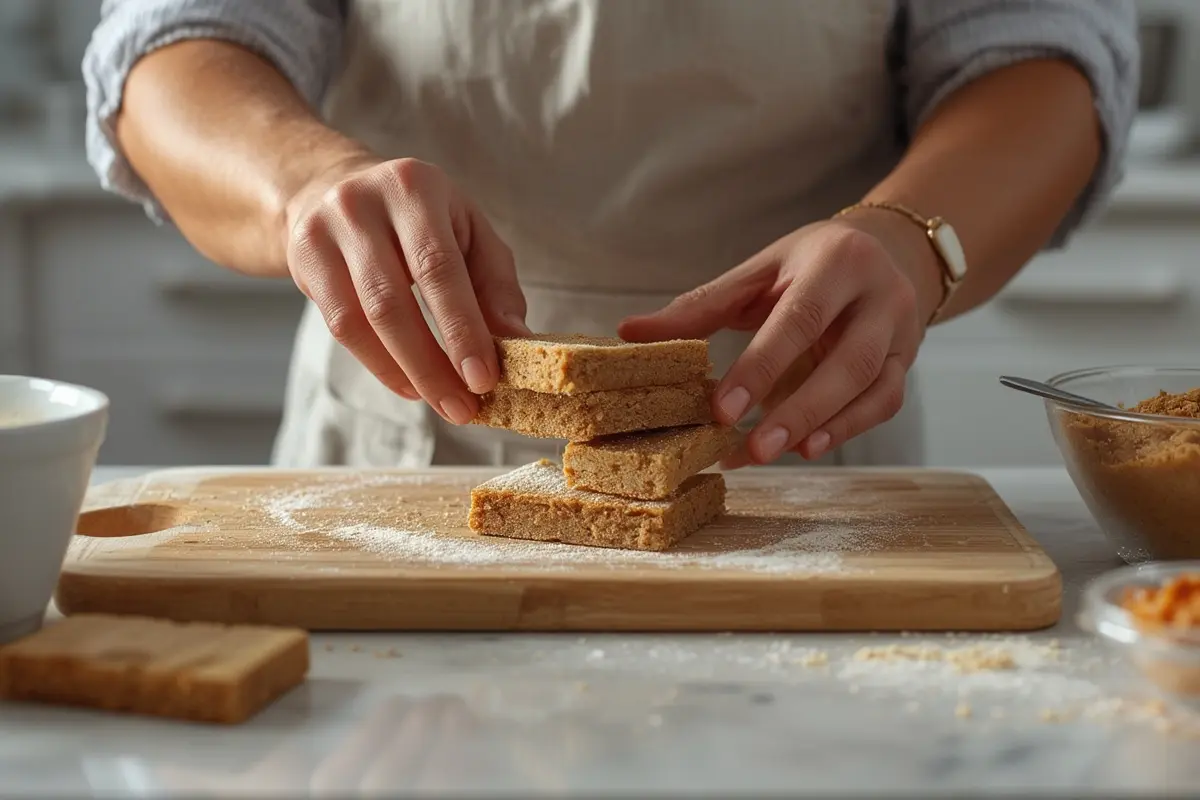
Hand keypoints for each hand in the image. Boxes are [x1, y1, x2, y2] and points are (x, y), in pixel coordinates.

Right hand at [284, 154, 528, 423]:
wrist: (331, 186)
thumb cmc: (421, 217)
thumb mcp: (469, 231)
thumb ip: (496, 284)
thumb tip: (518, 341)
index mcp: (415, 188)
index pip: (438, 268)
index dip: (462, 328)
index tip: (484, 379)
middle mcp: (361, 204)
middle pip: (392, 301)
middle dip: (432, 365)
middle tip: (464, 407)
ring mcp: (323, 232)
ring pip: (361, 320)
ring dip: (406, 372)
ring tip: (442, 403)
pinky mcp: (301, 260)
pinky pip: (339, 327)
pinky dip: (379, 364)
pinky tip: (408, 384)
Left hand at [620, 211, 942, 464]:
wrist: (886, 251)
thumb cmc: (807, 264)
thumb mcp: (758, 272)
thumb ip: (700, 306)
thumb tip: (630, 333)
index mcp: (836, 261)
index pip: (798, 320)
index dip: (761, 367)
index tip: (721, 408)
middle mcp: (879, 294)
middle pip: (845, 361)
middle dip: (796, 409)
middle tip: (752, 447)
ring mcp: (901, 330)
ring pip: (871, 387)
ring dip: (822, 426)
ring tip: (771, 453)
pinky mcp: (908, 361)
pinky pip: (885, 403)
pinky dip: (848, 429)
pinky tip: (809, 447)